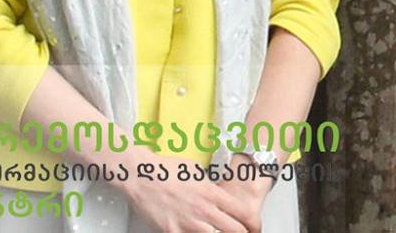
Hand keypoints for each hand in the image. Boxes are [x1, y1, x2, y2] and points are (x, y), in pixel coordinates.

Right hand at [116, 158, 264, 232]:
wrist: (141, 176)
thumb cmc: (167, 170)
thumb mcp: (197, 172)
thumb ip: (210, 187)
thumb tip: (217, 194)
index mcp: (212, 193)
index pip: (242, 212)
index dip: (252, 222)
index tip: (253, 226)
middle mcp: (203, 209)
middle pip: (234, 229)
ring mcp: (187, 222)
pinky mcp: (171, 231)